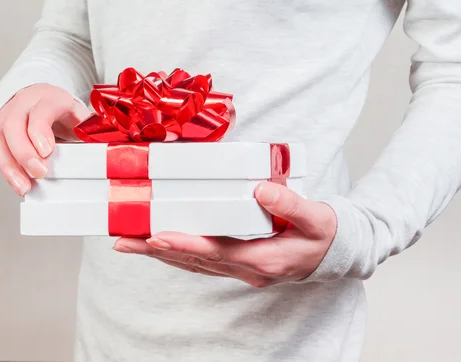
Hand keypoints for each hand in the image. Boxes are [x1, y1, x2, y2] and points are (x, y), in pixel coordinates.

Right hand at [0, 84, 89, 195]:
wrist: (44, 99)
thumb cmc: (65, 113)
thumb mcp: (81, 117)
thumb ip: (91, 130)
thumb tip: (112, 149)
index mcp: (50, 97)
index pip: (41, 110)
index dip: (40, 130)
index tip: (46, 152)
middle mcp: (25, 102)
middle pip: (15, 124)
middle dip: (24, 152)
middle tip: (40, 173)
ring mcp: (8, 113)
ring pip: (0, 136)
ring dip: (11, 165)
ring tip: (24, 187)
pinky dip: (6, 168)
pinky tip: (17, 183)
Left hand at [113, 182, 337, 286]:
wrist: (336, 253)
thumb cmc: (325, 236)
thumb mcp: (316, 218)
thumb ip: (289, 204)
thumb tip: (259, 189)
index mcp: (265, 260)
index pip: (216, 253)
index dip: (184, 245)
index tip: (156, 236)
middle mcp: (249, 270)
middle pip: (195, 262)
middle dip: (158, 252)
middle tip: (123, 243)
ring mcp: (244, 271)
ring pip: (195, 264)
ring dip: (162, 254)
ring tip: (131, 244)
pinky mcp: (241, 265)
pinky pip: (204, 262)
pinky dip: (180, 254)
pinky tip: (162, 246)